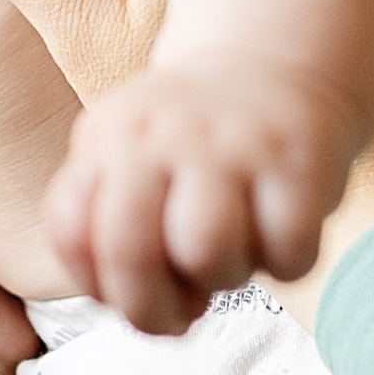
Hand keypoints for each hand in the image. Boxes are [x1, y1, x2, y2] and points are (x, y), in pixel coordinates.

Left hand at [46, 49, 358, 333]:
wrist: (274, 64)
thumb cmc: (192, 145)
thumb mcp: (125, 158)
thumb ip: (102, 227)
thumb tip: (125, 304)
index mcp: (109, 136)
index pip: (72, 232)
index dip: (97, 287)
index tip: (125, 291)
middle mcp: (164, 131)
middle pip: (130, 251)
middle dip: (151, 310)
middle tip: (180, 310)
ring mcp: (233, 141)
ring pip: (207, 255)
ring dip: (222, 279)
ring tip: (233, 251)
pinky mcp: (300, 158)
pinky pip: (287, 254)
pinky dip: (286, 263)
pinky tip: (280, 231)